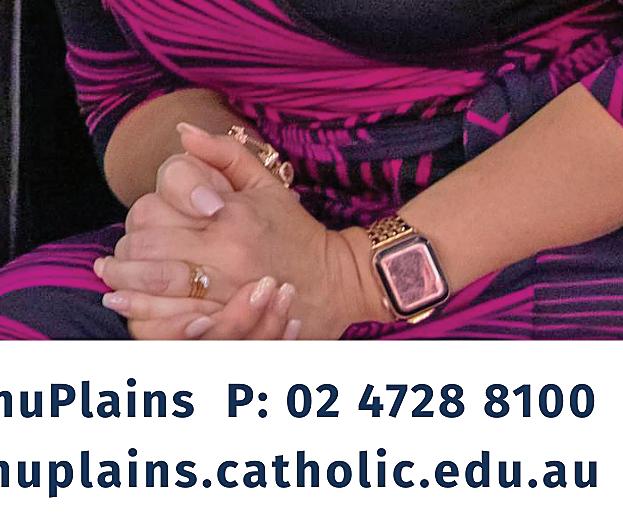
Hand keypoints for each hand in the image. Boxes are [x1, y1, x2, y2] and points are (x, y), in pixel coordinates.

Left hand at [98, 124, 388, 338]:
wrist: (339, 279)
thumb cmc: (298, 232)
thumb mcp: (268, 185)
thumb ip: (224, 154)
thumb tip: (182, 130)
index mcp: (230, 215)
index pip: (156, 212)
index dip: (141, 221)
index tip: (140, 229)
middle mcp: (225, 252)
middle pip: (148, 249)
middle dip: (127, 256)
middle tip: (115, 263)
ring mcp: (227, 290)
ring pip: (155, 286)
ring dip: (126, 286)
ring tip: (112, 287)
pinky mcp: (233, 320)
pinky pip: (176, 323)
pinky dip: (148, 318)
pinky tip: (132, 312)